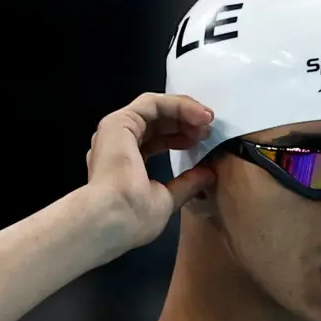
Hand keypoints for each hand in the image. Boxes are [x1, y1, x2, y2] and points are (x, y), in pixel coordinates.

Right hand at [86, 93, 215, 247]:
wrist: (113, 217)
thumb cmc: (132, 216)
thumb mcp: (166, 200)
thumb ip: (185, 185)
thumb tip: (207, 175)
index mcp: (123, 163)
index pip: (154, 141)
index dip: (179, 138)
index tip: (202, 142)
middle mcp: (117, 144)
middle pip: (155, 122)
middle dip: (184, 122)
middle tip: (208, 129)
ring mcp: (115, 131)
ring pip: (154, 109)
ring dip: (184, 110)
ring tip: (207, 119)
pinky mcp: (119, 122)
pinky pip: (152, 103)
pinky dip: (177, 105)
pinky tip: (197, 114)